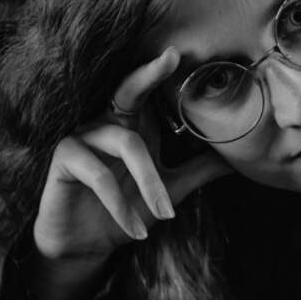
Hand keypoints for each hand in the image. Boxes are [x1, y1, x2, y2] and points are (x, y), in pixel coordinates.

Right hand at [34, 46, 231, 262]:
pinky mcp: (63, 161)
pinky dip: (121, 207)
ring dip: (151, 185)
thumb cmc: (126, 210)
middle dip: (148, 75)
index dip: (158, 72)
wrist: (86, 245)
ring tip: (165, 215)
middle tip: (172, 58)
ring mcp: (81, 139)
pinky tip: (136, 231)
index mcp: (131, 126)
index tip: (178, 53)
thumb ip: (198, 170)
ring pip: (127, 145)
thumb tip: (237, 160)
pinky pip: (99, 176)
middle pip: (127, 92)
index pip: (143, 92)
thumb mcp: (169, 189)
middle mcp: (106, 125)